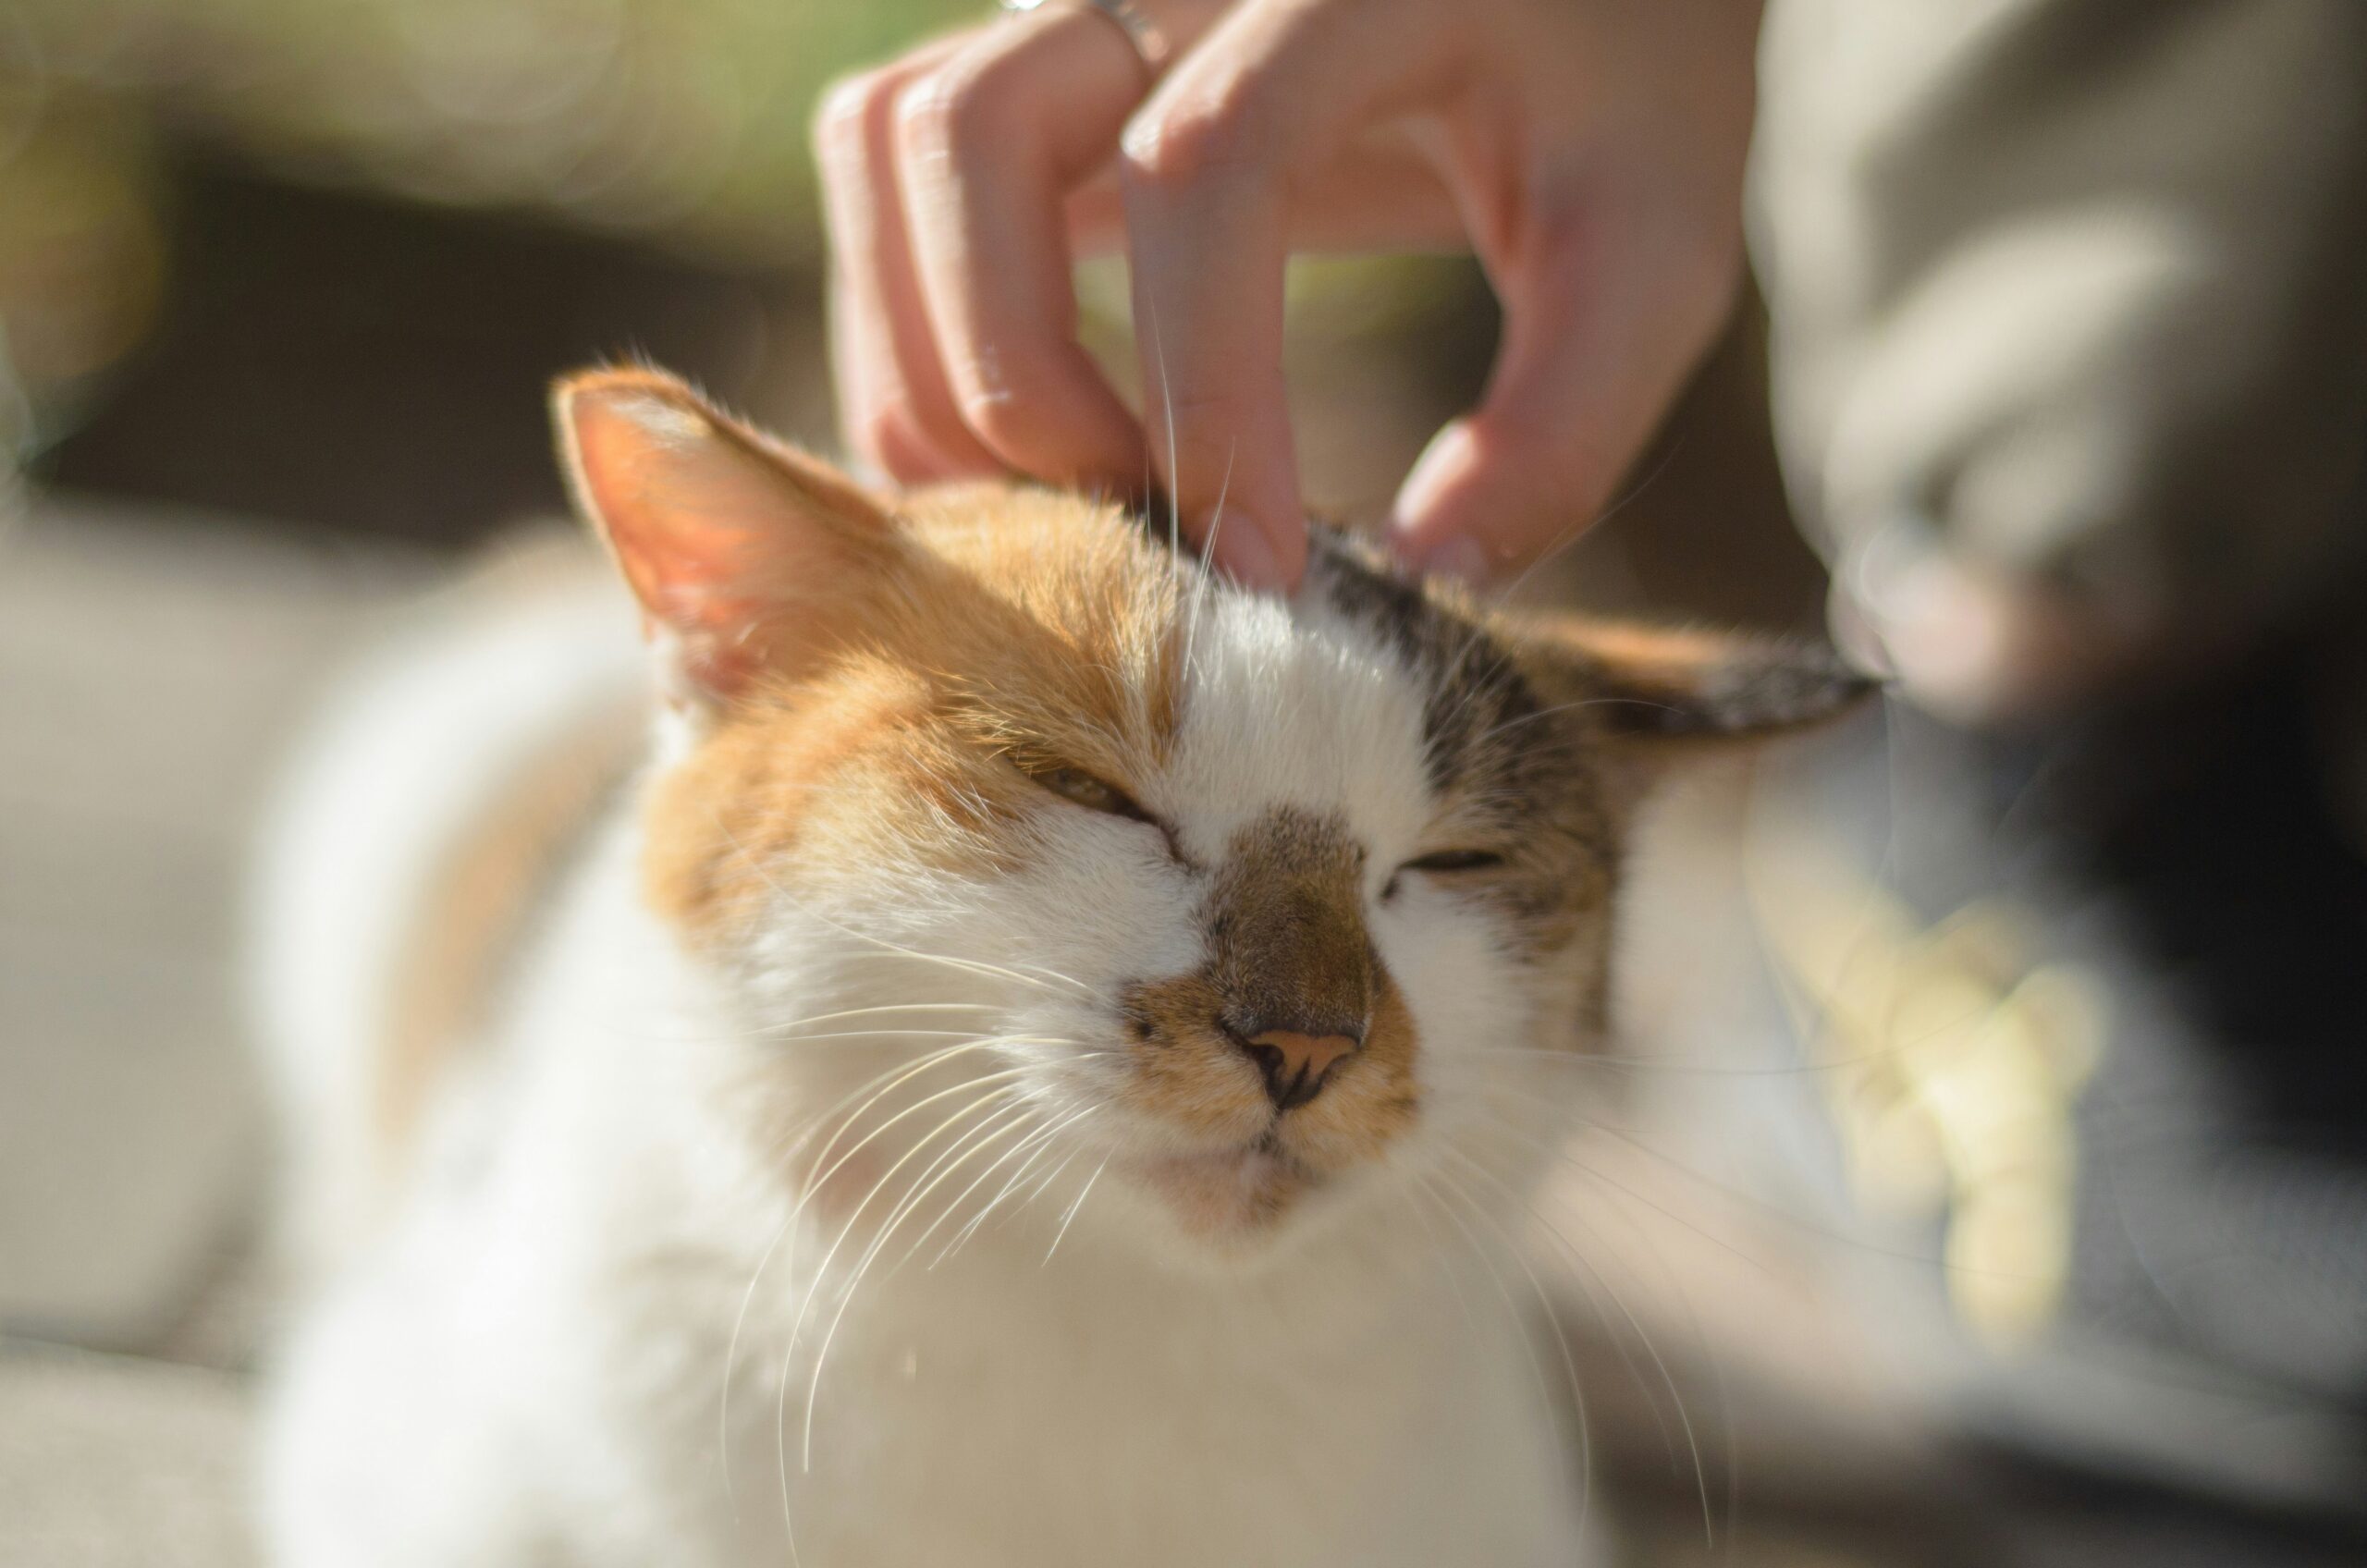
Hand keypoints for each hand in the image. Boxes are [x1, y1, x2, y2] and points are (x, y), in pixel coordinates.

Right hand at [817, 0, 1759, 590]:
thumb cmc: (1620, 94)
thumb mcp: (1652, 249)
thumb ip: (1561, 424)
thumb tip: (1415, 596)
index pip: (1207, 169)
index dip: (1210, 389)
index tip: (1267, 568)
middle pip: (972, 137)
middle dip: (1017, 376)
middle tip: (1139, 533)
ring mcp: (1082, 2)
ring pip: (891, 147)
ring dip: (930, 357)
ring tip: (1064, 504)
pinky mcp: (1040, 69)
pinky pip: (893, 178)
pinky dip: (918, 330)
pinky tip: (1037, 451)